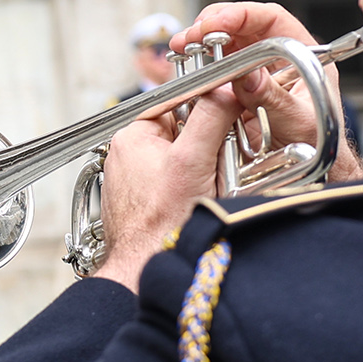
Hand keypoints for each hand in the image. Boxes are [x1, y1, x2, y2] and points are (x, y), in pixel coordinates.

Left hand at [94, 85, 244, 292]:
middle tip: (220, 165)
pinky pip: (179, 183)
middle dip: (210, 145)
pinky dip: (196, 189)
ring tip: (211, 188)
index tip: (233, 110)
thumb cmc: (160, 226)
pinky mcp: (146, 201)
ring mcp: (137, 180)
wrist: (146, 272)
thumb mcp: (193, 162)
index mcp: (132, 135)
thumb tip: (226, 89)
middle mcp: (129, 155)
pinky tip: (200, 203)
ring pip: (185, 159)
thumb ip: (211, 119)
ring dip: (207, 170)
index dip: (210, 105)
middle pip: (185, 131)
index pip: (179, 100)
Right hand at [170, 2, 362, 181]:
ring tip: (181, 47)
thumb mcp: (298, 122)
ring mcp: (257, 74)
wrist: (315, 174)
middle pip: (243, 27)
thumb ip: (273, 98)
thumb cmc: (318, 147)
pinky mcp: (239, 91)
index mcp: (304, 57)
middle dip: (213, 25)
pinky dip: (199, 68)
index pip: (272, 20)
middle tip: (190, 35)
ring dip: (201, 43)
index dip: (242, 16)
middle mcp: (278, 60)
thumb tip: (246, 75)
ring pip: (226, 45)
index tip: (216, 23)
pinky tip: (185, 68)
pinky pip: (217, 71)